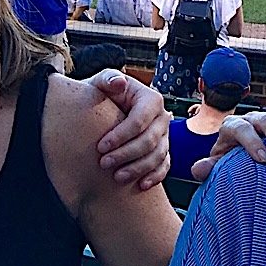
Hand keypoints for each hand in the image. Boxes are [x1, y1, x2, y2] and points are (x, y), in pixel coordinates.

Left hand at [88, 71, 170, 189]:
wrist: (103, 111)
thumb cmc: (102, 95)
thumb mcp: (101, 83)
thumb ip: (108, 79)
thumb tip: (119, 82)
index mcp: (150, 99)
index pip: (140, 120)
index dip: (121, 135)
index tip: (100, 147)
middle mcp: (162, 118)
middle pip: (150, 140)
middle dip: (126, 154)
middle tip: (104, 164)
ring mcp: (165, 136)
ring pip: (158, 156)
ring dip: (138, 168)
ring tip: (117, 177)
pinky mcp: (163, 151)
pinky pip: (165, 166)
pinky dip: (155, 177)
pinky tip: (141, 185)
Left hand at [191, 107, 265, 179]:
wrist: (241, 156)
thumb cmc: (230, 162)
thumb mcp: (218, 165)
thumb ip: (209, 167)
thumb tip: (197, 170)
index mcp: (232, 127)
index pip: (241, 128)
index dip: (252, 142)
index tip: (264, 160)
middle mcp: (250, 119)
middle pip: (265, 120)